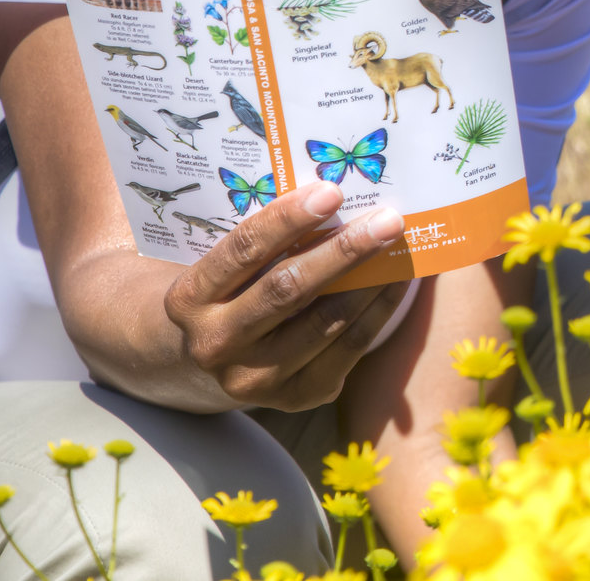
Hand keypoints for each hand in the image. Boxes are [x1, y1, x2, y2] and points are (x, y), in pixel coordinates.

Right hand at [162, 181, 409, 411]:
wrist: (209, 362)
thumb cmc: (231, 292)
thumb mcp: (226, 268)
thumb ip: (266, 241)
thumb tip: (334, 195)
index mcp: (189, 299)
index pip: (243, 250)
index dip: (288, 219)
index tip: (332, 191)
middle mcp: (215, 343)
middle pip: (287, 289)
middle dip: (344, 250)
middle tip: (387, 219)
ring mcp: (253, 379)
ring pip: (325, 322)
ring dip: (370, 280)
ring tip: (399, 246)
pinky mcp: (294, 398)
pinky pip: (348, 350)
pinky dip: (378, 312)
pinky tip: (396, 283)